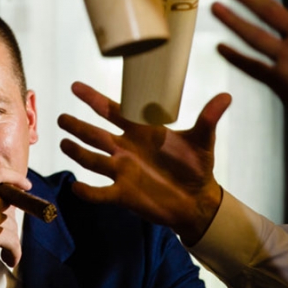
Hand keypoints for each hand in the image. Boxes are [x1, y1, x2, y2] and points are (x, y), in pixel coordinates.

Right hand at [0, 164, 29, 287]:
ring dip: (10, 241)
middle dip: (7, 222)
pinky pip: (13, 241)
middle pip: (7, 204)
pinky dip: (14, 252)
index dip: (15, 178)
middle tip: (2, 239)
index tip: (26, 185)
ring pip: (11, 224)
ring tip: (4, 252)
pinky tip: (9, 259)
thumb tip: (3, 203)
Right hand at [58, 82, 227, 242]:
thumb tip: (226, 96)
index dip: (93, 99)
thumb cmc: (198, 167)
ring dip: (78, 152)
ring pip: (92, 159)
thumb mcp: (203, 140)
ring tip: (62, 143)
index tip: (75, 86)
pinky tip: (76, 186)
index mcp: (141, 132)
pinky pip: (100, 192)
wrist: (198, 201)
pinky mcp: (123, 194)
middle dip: (77, 126)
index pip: (112, 111)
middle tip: (61, 117)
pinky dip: (87, 191)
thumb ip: (208, 118)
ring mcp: (122, 171)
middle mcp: (126, 149)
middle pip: (95, 134)